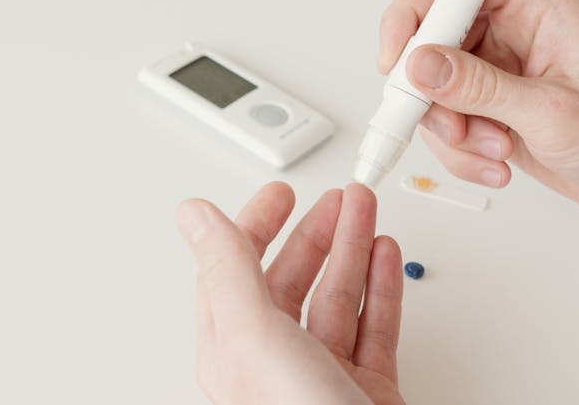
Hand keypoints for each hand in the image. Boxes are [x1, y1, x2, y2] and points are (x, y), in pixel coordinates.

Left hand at [176, 182, 404, 404]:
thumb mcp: (253, 335)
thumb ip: (228, 270)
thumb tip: (194, 215)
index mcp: (233, 349)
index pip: (236, 270)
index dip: (257, 225)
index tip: (280, 194)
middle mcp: (275, 361)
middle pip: (293, 279)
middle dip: (316, 231)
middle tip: (338, 197)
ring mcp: (322, 374)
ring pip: (338, 298)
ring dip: (353, 248)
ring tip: (367, 210)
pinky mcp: (366, 389)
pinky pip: (375, 327)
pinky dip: (382, 287)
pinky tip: (385, 256)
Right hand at [379, 0, 578, 216]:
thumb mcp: (554, 113)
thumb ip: (481, 88)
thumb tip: (419, 66)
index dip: (413, 17)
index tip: (398, 66)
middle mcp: (510, 21)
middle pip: (427, 38)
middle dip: (432, 94)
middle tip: (453, 127)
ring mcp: (493, 60)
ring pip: (426, 84)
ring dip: (450, 128)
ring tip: (494, 149)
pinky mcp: (483, 95)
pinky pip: (439, 115)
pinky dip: (456, 147)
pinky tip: (494, 160)